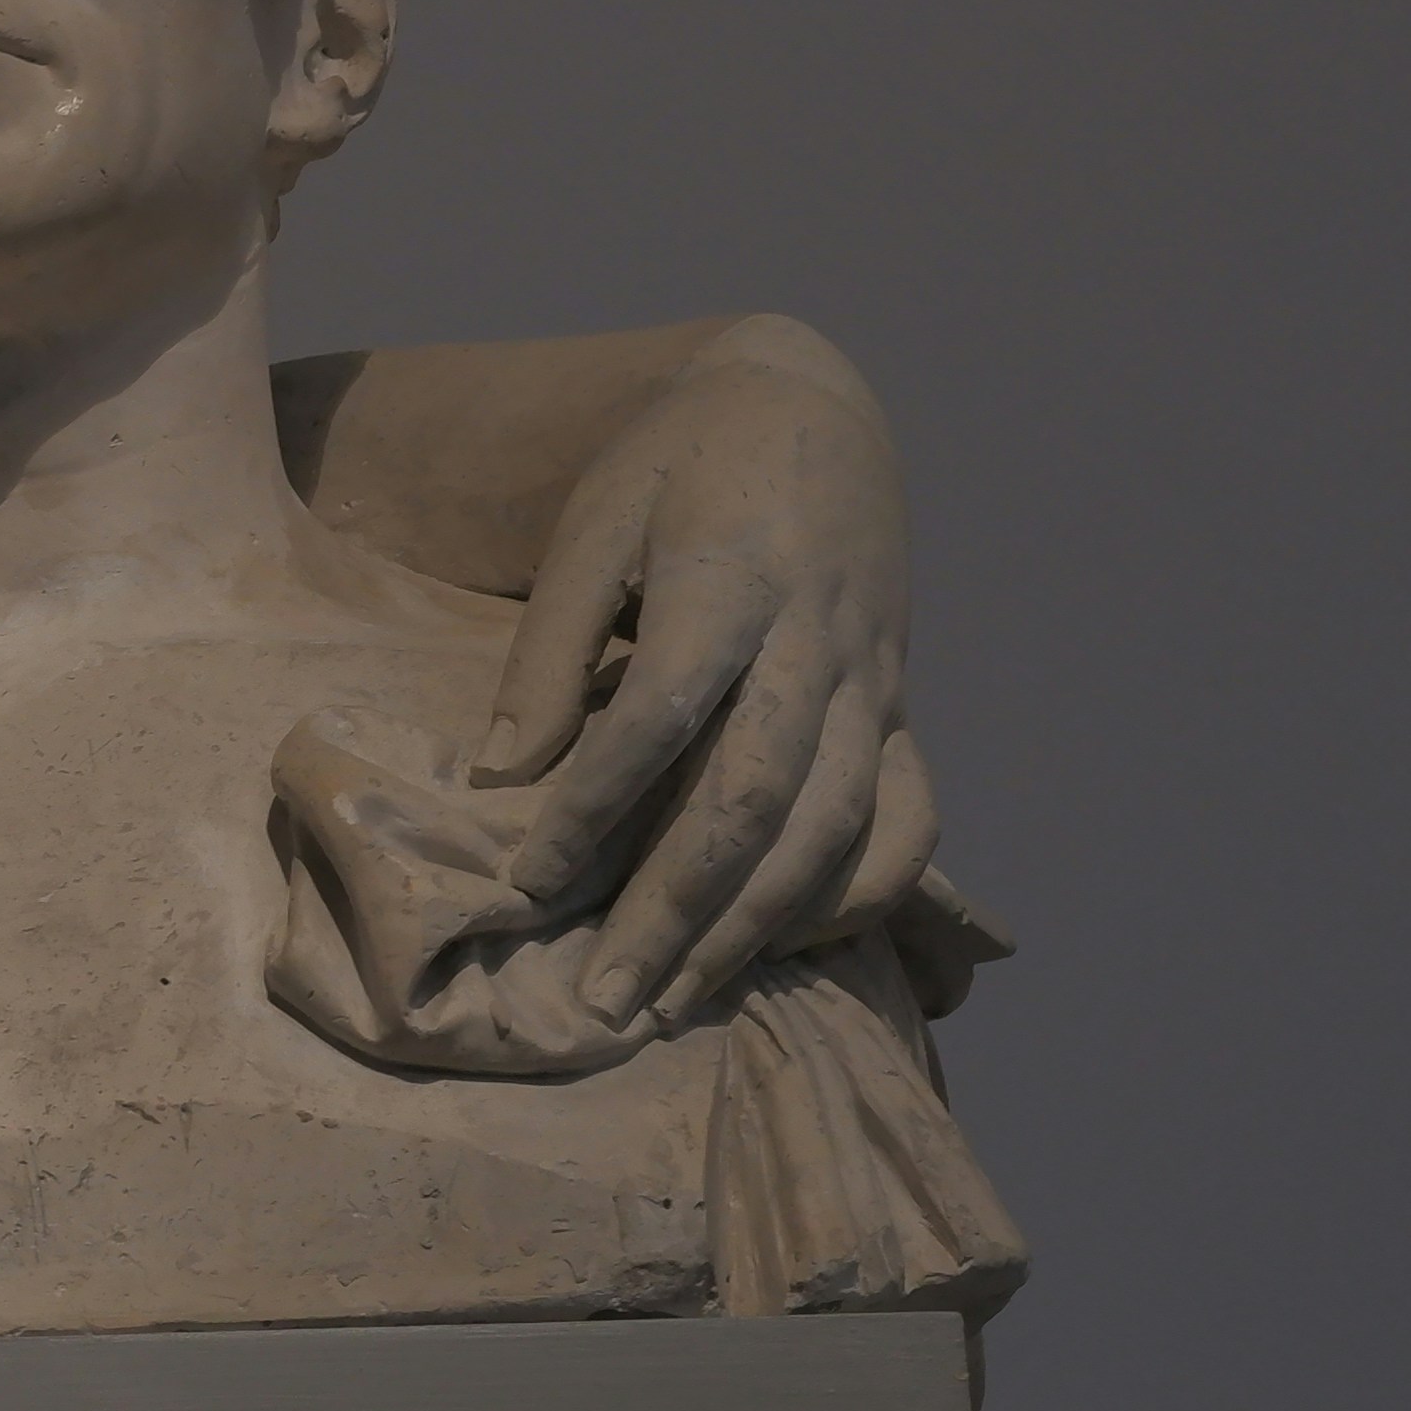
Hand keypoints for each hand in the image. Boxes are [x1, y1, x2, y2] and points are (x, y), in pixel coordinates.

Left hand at [471, 319, 943, 1029]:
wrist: (809, 407)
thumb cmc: (676, 464)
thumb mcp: (593, 522)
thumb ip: (550, 649)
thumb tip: (504, 774)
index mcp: (732, 578)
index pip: (664, 714)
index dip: (595, 807)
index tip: (528, 882)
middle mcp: (816, 640)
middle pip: (756, 799)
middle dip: (678, 912)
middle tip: (607, 1003)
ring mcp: (872, 680)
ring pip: (832, 828)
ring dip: (755, 929)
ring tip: (675, 1001)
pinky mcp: (902, 706)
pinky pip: (906, 822)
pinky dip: (855, 896)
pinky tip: (783, 947)